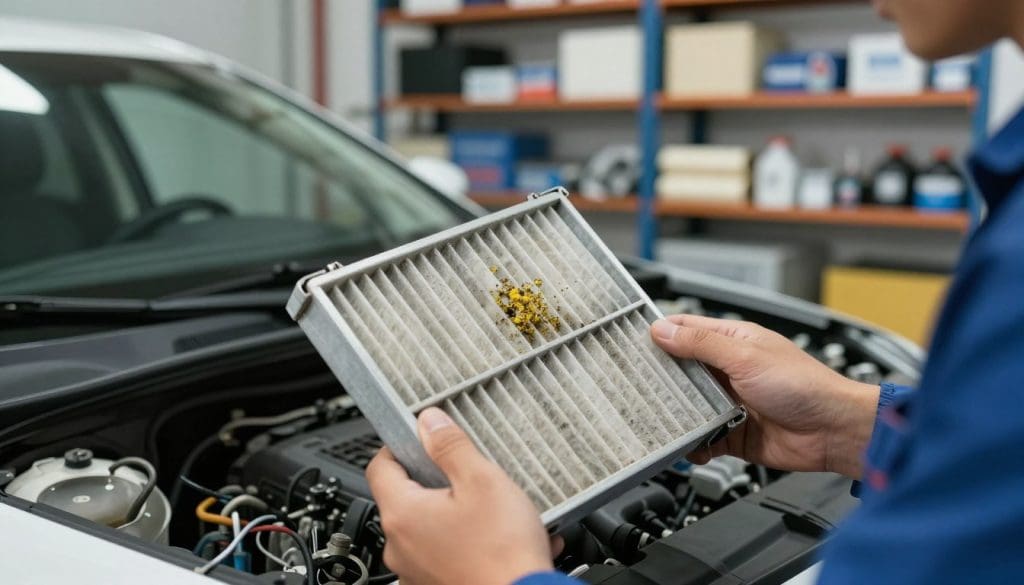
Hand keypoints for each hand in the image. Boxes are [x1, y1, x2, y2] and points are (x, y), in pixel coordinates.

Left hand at [366, 407, 555, 584]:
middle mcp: (400, 547)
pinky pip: (445, 552)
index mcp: (403, 514)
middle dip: (436, 482)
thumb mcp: (482, 481)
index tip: (419, 439)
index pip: (379, 466)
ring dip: (455, 513)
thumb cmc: (503, 553)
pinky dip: (467, 541)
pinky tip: (498, 537)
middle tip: (467, 475)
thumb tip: (429, 421)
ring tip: (491, 511)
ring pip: (428, 527)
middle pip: (405, 498)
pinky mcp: (435, 584)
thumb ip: (450, 446)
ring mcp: (415, 571)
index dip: (399, 446)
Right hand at [651, 315, 878, 478]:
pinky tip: (689, 447)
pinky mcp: (734, 433)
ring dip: (677, 415)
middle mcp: (730, 371)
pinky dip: (694, 444)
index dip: (660, 333)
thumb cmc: (804, 386)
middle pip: (683, 371)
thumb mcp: (746, 358)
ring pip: (690, 407)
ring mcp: (731, 403)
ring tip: (657, 419)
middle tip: (634, 386)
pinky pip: (705, 438)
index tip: (631, 340)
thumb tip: (663, 329)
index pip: (687, 330)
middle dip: (661, 379)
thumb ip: (701, 344)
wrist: (833, 431)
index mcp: (734, 343)